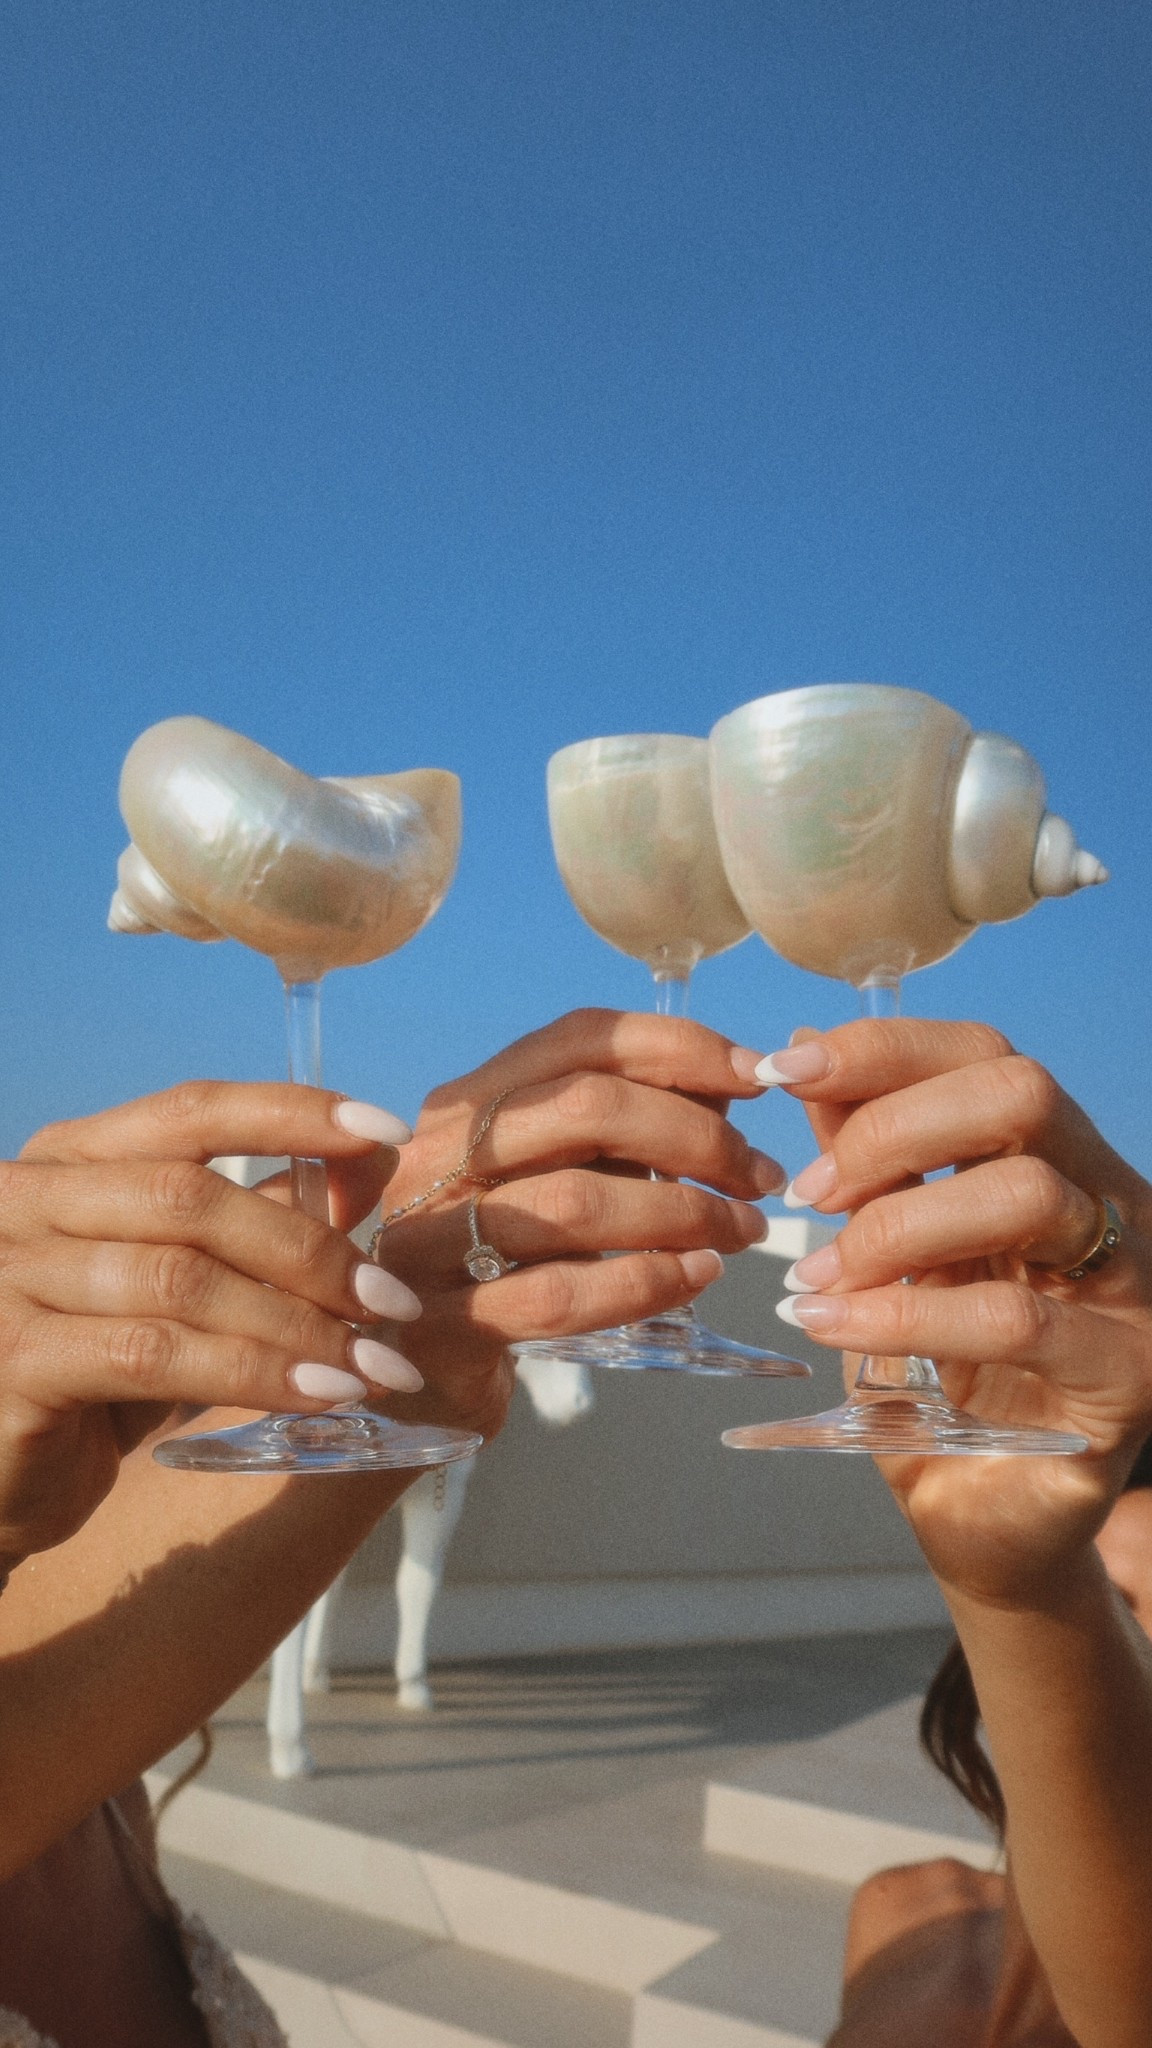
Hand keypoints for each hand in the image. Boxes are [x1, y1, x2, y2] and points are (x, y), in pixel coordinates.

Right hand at [0, 1082, 408, 1564]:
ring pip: (182, 1280)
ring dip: (297, 1325)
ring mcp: (10, 1276)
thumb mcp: (177, 1285)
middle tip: (393, 1301)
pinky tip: (318, 1398)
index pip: (191, 1111)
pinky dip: (251, 1374)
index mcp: (71, 1158)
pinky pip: (155, 1355)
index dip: (292, 1113)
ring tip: (375, 1366)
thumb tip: (372, 1160)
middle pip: (194, 1197)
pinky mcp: (16, 1359)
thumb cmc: (95, 1374)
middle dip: (310, 1248)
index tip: (387, 1128)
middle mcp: (27, 1199)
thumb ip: (255, 1220)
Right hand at [363, 1008, 782, 1442]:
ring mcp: (430, 1239)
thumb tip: (726, 1094)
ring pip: (578, 1201)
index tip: (753, 1075)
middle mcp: (438, 1155)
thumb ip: (616, 1133)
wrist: (412, 1374)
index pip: (580, 1039)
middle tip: (759, 1176)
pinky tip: (696, 1277)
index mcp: (466, 1102)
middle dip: (696, 1135)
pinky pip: (562, 1294)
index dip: (679, 1047)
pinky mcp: (447, 1323)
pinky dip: (644, 1282)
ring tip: (742, 1232)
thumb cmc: (495, 1262)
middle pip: (586, 1107)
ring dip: (685, 1213)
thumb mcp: (542, 1177)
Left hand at [761, 1019, 1151, 1606]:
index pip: (987, 1056)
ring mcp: (1131, 1287)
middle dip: (894, 1127)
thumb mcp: (887, 1254)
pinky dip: (907, 1314)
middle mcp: (1110, 1204)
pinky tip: (834, 1322)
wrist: (981, 1517)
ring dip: (896, 1224)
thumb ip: (862, 1160)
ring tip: (817, 1274)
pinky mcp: (1121, 1376)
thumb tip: (808, 1058)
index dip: (886, 1050)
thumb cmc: (936, 1378)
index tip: (787, 1066)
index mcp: (1057, 1159)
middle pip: (1020, 1095)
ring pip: (1026, 1194)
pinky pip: (1014, 1318)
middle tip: (810, 1191)